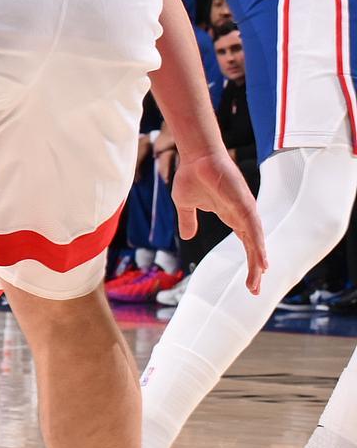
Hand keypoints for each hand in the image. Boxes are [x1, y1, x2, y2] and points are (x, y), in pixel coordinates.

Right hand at [171, 150, 265, 292]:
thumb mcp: (185, 204)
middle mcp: (243, 216)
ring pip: (255, 241)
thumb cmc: (192, 175)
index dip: (249, 262)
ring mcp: (245, 210)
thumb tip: (187, 237)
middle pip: (253, 247)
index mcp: (231, 217)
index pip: (245, 244)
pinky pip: (253, 228)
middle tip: (254, 290)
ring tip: (258, 279)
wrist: (195, 157)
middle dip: (254, 269)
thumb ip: (188, 221)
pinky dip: (258, 245)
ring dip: (258, 261)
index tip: (249, 282)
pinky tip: (262, 260)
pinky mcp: (244, 204)